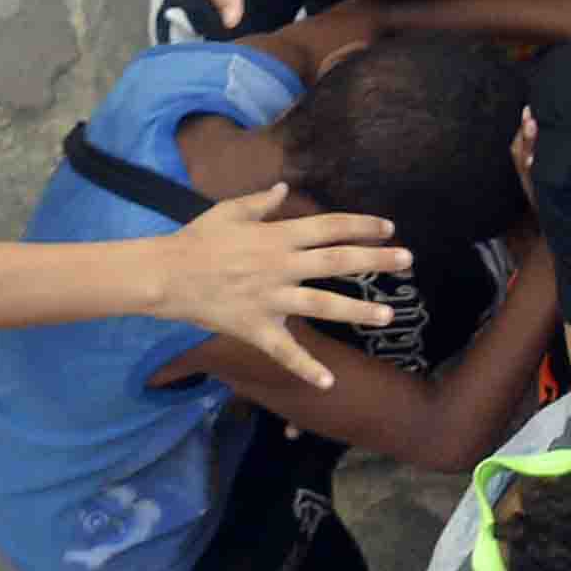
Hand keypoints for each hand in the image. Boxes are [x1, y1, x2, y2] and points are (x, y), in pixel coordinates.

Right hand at [148, 188, 407, 388]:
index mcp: (277, 236)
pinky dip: (306, 368)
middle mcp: (280, 266)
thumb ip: (260, 202)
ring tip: (388, 315)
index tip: (390, 227)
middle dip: (376, 259)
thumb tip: (286, 188)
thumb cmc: (195, 240)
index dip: (362, 225)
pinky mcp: (254, 328)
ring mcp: (269, 298)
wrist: (163, 275)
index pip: (330, 227)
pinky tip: (329, 382)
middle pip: (337, 261)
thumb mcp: (228, 211)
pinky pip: (284, 351)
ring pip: (322, 304)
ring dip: (357, 311)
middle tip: (408, 261)